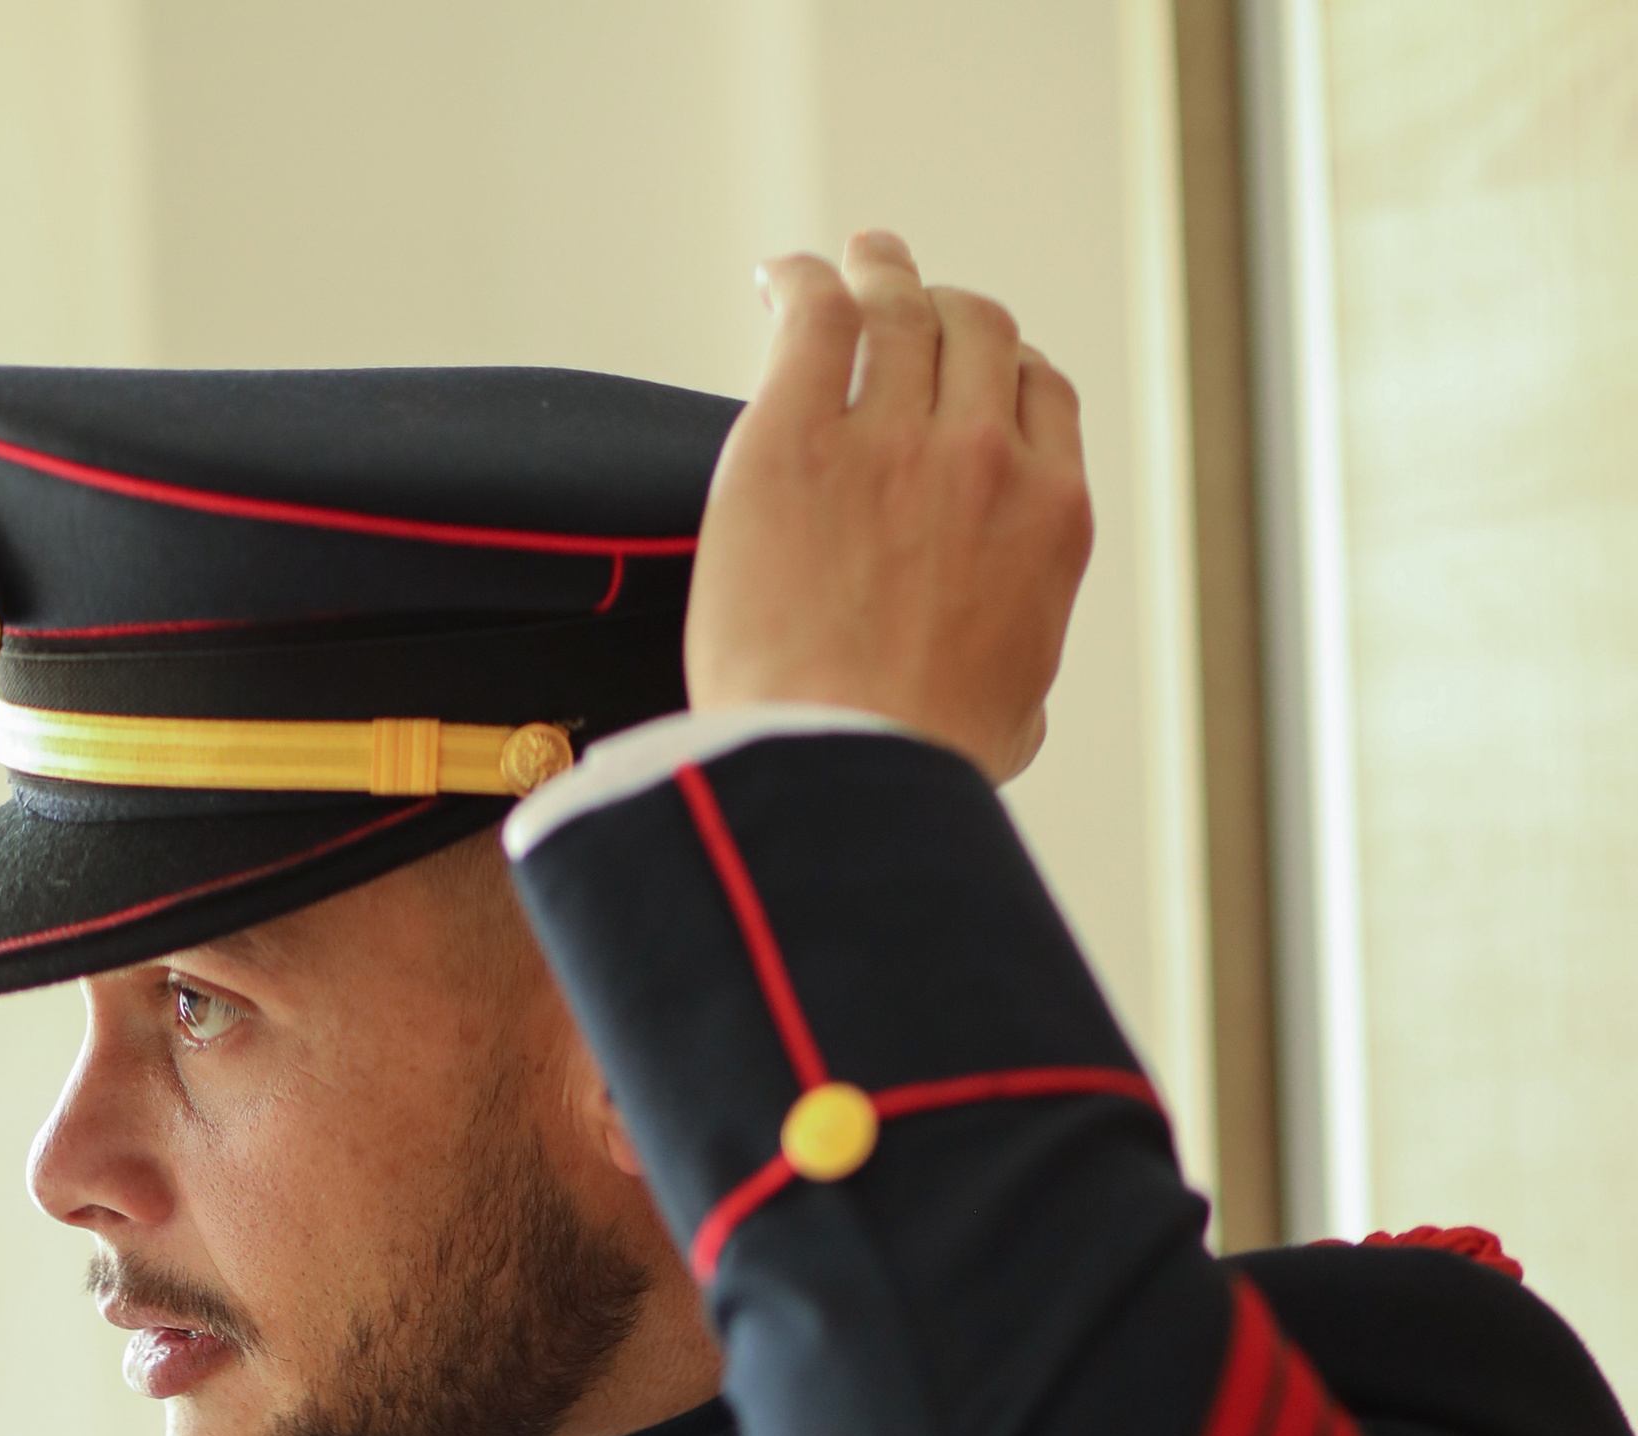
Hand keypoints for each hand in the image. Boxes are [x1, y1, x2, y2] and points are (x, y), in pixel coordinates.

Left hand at [686, 229, 1091, 781]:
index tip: (970, 368)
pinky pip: (812, 318)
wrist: (837, 778)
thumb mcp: (1013, 718)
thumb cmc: (917, 770)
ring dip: (880, 272)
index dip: (1004, 367)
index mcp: (1051, 517)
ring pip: (898, 310)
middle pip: (977, 332)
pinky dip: (801, 282)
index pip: (1041, 394)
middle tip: (908, 292)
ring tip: (856, 260)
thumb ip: (1020, 666)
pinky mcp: (792, 439)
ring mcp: (890, 438)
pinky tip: (780, 278)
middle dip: (946, 307)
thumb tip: (1014, 688)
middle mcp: (985, 457)